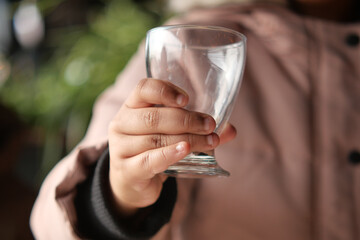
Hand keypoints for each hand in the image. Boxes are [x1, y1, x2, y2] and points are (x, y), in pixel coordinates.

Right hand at [108, 78, 235, 215]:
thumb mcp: (169, 134)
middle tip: (210, 125)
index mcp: (131, 107)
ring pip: (156, 139)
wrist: (130, 182)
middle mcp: (121, 124)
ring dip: (187, 138)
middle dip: (186, 120)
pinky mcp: (127, 171)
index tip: (187, 99)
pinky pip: (149, 160)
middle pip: (153, 117)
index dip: (165, 91)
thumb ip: (196, 129)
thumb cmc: (151, 150)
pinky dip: (169, 154)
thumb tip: (231, 130)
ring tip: (210, 141)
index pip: (144, 89)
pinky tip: (186, 150)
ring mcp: (120, 148)